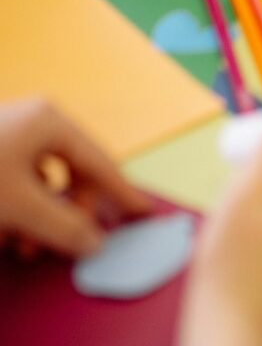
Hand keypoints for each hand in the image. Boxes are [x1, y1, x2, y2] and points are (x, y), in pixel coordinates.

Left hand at [0, 98, 151, 257]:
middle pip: (73, 171)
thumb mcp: (18, 207)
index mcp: (51, 121)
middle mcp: (35, 121)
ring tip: (26, 246)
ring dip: (42, 217)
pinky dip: (19, 211)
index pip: (101, 160)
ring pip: (44, 181)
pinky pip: (19, 183)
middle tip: (71, 243)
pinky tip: (6, 234)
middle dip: (71, 212)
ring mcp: (9, 135)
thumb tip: (94, 242)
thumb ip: (63, 226)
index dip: (122, 191)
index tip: (143, 212)